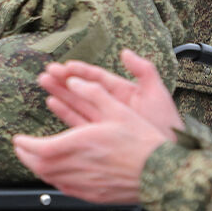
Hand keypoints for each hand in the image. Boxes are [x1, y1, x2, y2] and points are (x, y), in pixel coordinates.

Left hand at [12, 74, 172, 203]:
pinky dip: (55, 179)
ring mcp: (85, 184)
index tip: (17, 139)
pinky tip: (55, 173)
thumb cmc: (144, 143)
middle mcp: (79, 166)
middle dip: (25, 156)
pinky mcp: (94, 195)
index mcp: (80, 144)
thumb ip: (94, 93)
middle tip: (19, 148)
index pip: (39, 148)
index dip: (24, 144)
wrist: (164, 174)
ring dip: (37, 168)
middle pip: (39, 166)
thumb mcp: (119, 109)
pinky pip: (65, 189)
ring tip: (33, 158)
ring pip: (50, 179)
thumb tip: (75, 81)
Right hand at [36, 50, 183, 137]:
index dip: (81, 71)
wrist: (168, 159)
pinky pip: (78, 121)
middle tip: (47, 72)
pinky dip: (64, 112)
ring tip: (44, 82)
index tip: (65, 66)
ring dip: (60, 93)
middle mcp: (111, 106)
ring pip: (78, 103)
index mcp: (124, 93)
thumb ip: (143, 70)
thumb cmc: (167, 125)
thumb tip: (125, 51)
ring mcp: (104, 121)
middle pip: (83, 89)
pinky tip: (52, 103)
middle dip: (64, 80)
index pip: (98, 78)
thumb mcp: (157, 95)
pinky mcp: (99, 136)